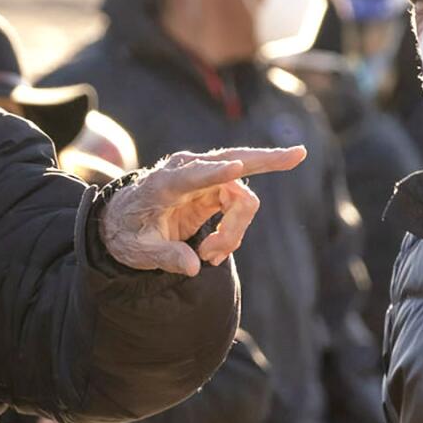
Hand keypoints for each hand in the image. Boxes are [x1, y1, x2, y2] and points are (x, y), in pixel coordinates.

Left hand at [99, 147, 306, 275]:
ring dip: (234, 231)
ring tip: (209, 256)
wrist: (122, 221)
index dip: (215, 173)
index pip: (192, 176)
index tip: (236, 167)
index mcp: (164, 184)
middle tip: (300, 154)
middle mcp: (187, 172)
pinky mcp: (213, 187)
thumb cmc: (127, 233)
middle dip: (267, 161)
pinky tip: (214, 252)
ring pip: (241, 197)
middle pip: (235, 163)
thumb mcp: (138, 251)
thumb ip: (165, 257)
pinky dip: (234, 232)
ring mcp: (204, 177)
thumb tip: (193, 267)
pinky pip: (239, 206)